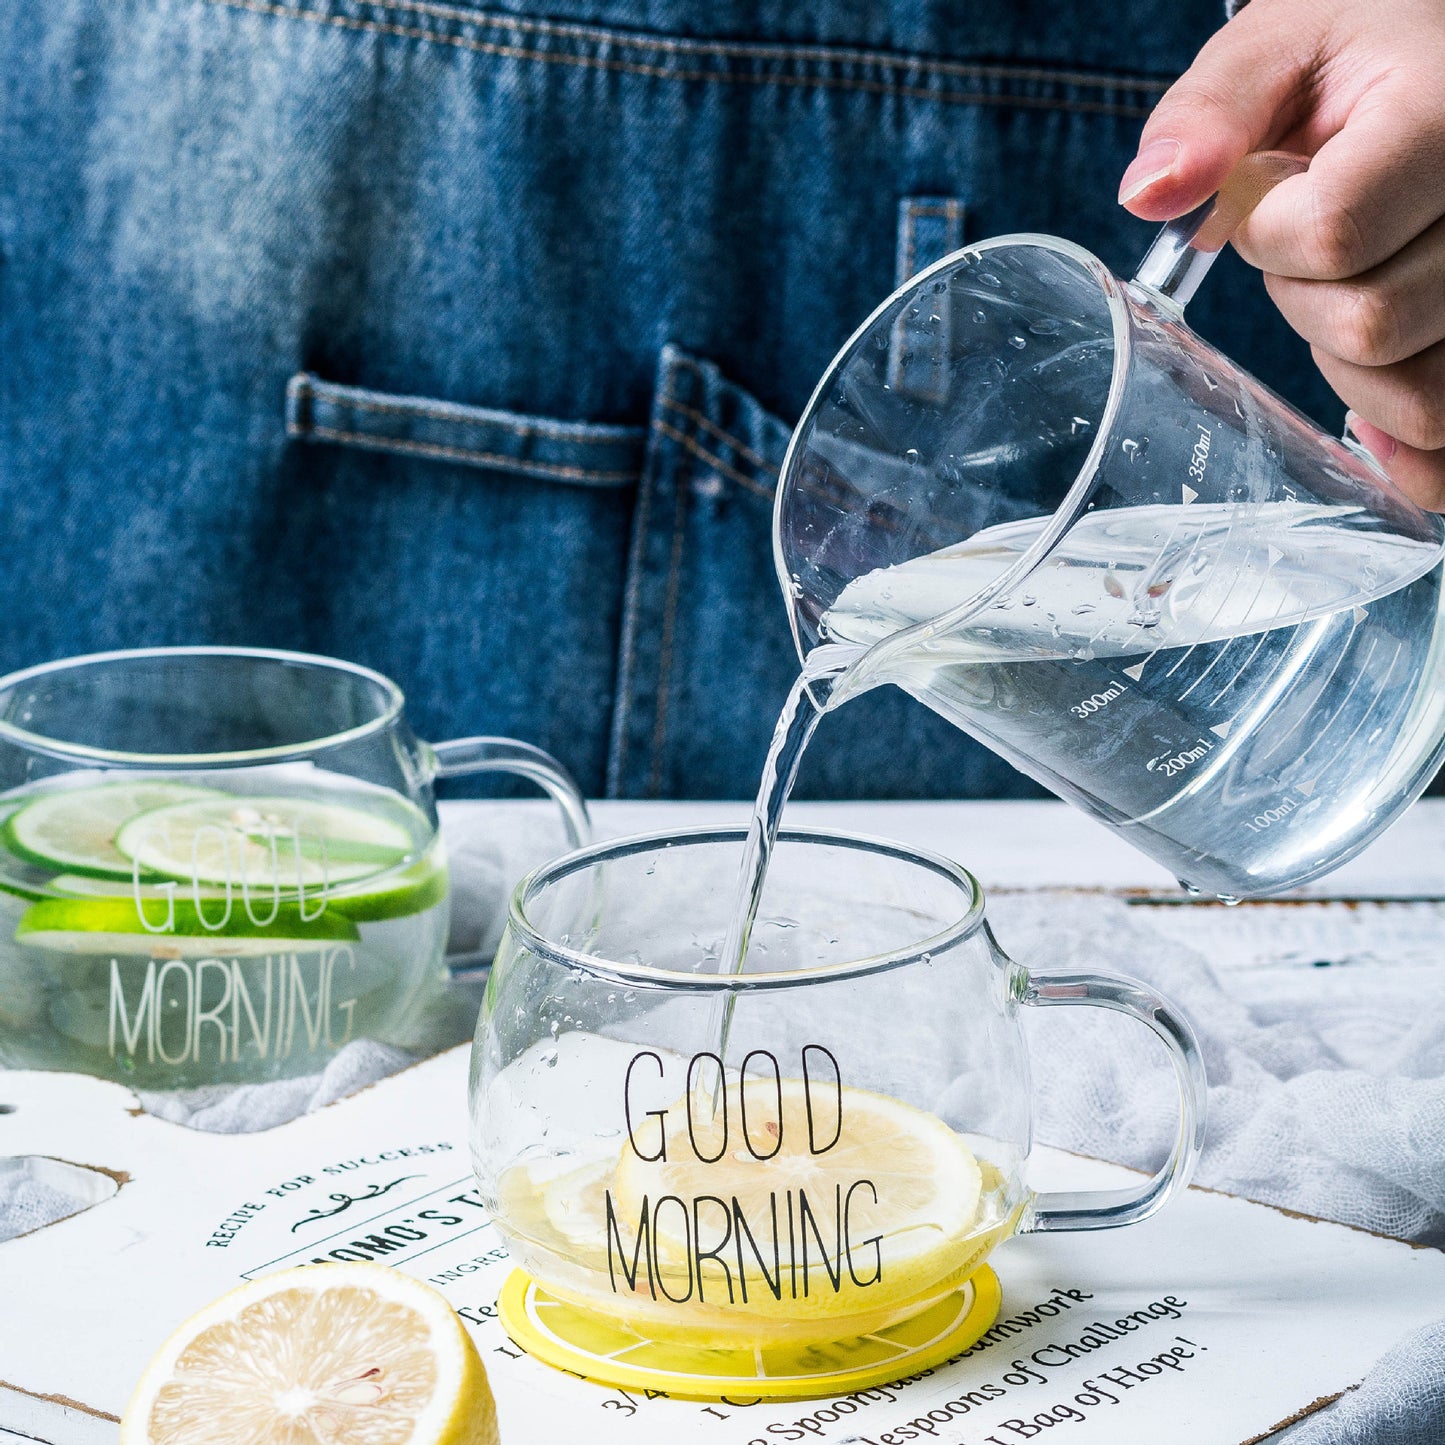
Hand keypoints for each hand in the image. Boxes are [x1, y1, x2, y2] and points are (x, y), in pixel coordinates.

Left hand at [1118, 0, 1444, 508]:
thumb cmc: (1362, 49)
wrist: (1441, 58)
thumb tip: (1149, 193)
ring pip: (1424, 399)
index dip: (1270, 237)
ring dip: (1353, 368)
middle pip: (1373, 325)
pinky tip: (1372, 415)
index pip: (1331, 234)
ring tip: (1358, 289)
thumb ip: (1210, 111)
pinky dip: (1408, 453)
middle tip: (1315, 245)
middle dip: (1306, 301)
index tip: (1273, 197)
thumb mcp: (1280, 43)